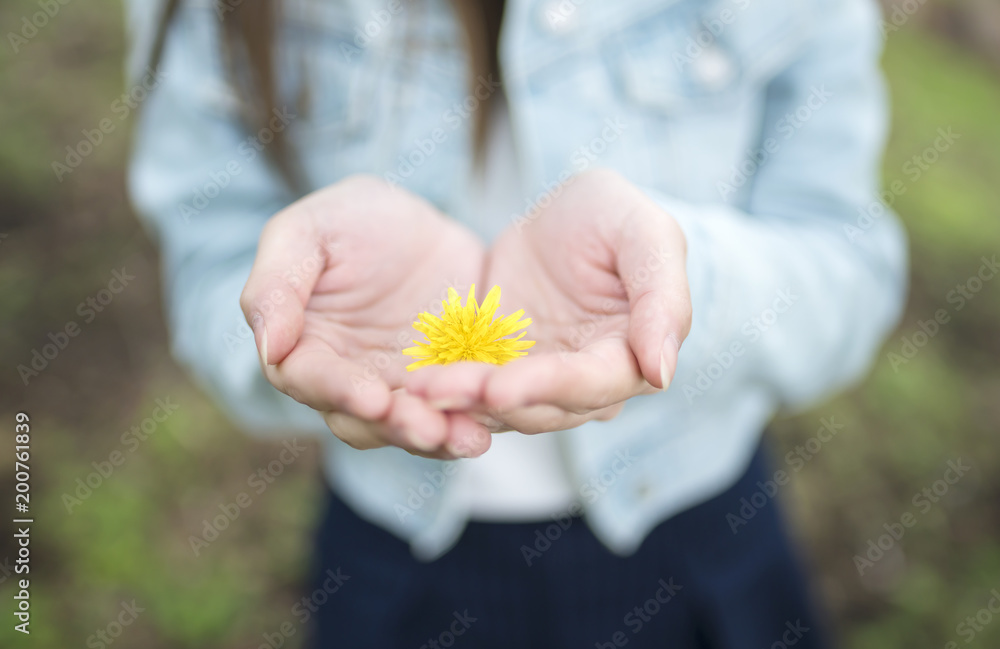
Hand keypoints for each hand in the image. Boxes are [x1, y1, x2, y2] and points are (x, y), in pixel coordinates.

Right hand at [241, 175, 490, 457]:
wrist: (423, 222)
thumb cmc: (352, 219)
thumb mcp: (308, 230)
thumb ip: (277, 282)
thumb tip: (269, 346)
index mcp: (303, 346)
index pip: (309, 379)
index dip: (338, 391)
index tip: (373, 398)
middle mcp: (347, 380)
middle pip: (361, 419)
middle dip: (396, 426)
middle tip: (428, 428)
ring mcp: (398, 388)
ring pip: (409, 427)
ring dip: (436, 437)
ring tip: (467, 437)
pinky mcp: (444, 387)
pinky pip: (453, 414)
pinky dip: (469, 424)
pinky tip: (488, 429)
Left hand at [406, 168, 691, 433]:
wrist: (563, 218)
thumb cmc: (613, 217)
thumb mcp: (644, 232)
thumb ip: (662, 297)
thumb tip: (661, 372)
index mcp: (629, 356)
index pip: (592, 384)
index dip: (548, 386)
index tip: (499, 386)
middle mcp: (584, 385)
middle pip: (537, 406)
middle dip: (485, 399)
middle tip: (433, 390)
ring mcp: (537, 383)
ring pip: (498, 406)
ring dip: (456, 400)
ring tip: (413, 388)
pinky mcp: (496, 373)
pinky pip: (467, 390)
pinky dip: (442, 389)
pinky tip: (407, 383)